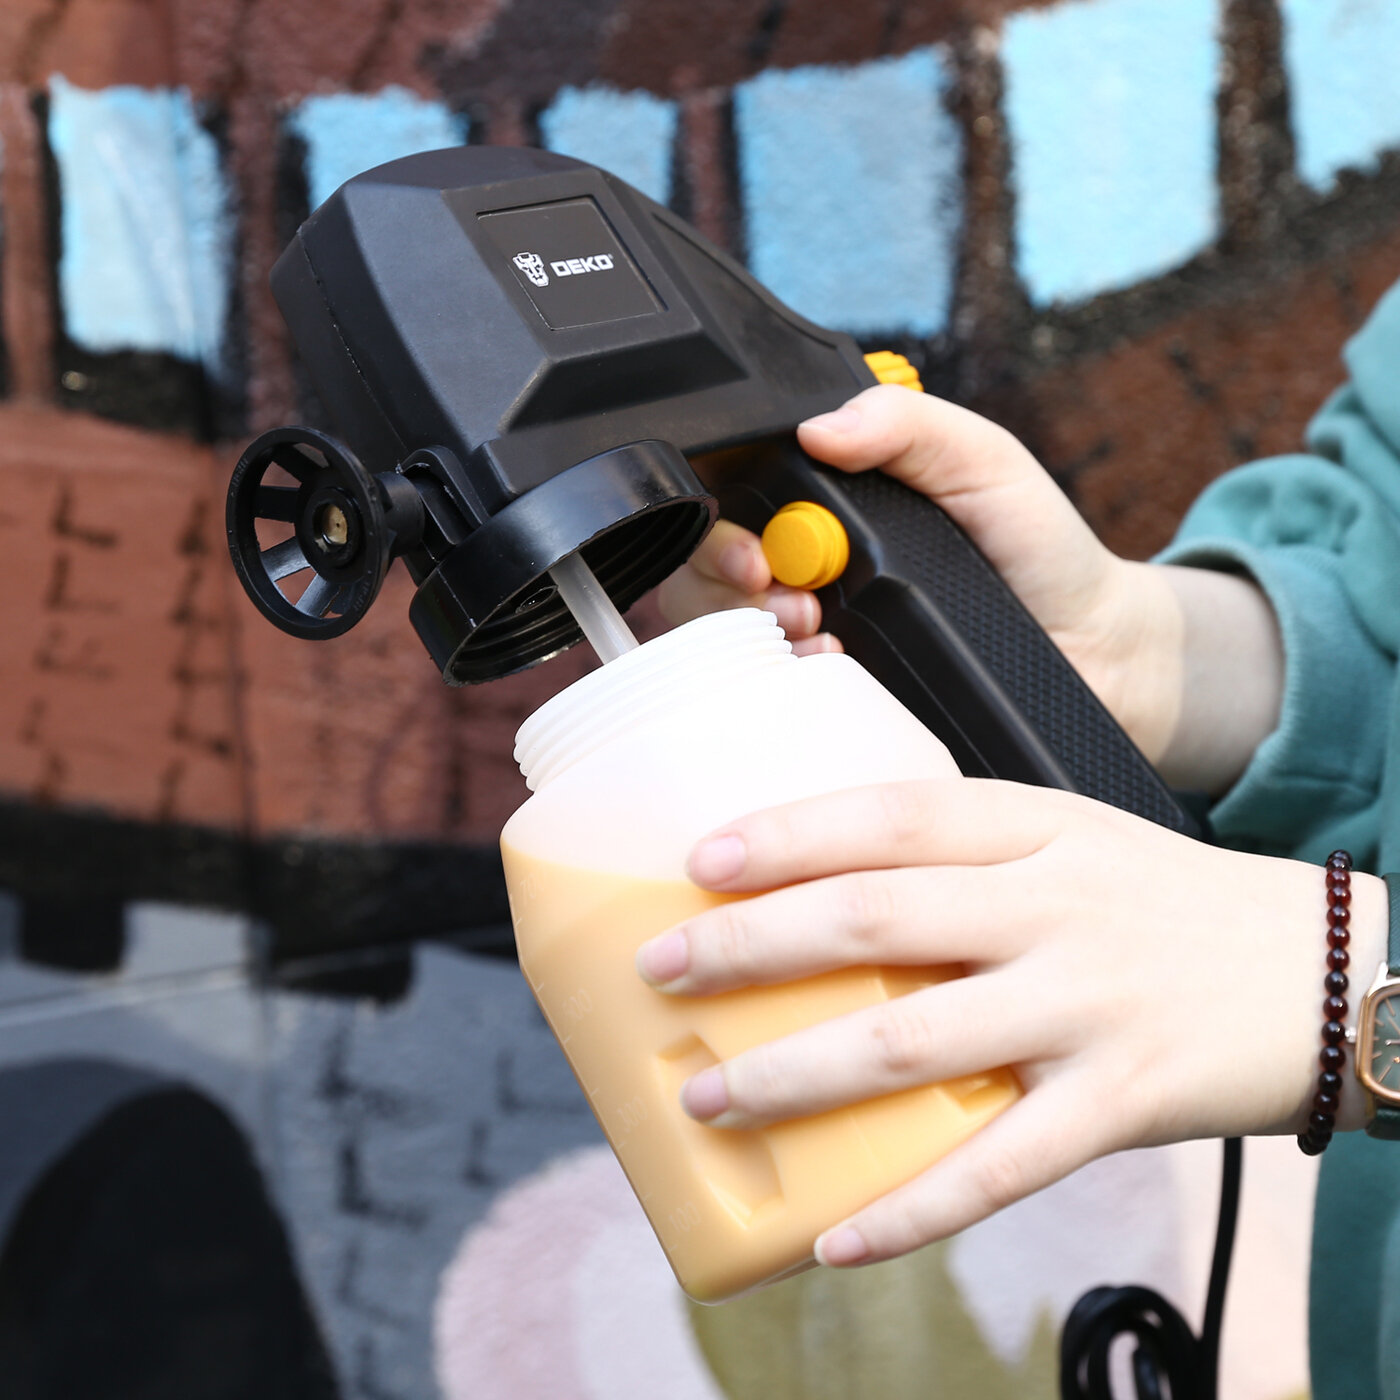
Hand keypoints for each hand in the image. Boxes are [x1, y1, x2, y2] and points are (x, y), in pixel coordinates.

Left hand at [634, 779, 1386, 1267]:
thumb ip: (963, 854)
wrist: (1324, 970)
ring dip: (795, 1076)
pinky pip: (999, 1168)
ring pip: (913, 1045)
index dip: (789, 833)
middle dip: (754, 946)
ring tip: (706, 1097)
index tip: (699, 860)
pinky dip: (911, 1208)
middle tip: (664, 971)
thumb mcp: (1070, 838)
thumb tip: (819, 883)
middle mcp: (1053, 909)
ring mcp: (1085, 1007)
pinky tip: (835, 1239)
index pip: (892, 815)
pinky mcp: (1119, 1103)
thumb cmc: (1160, 901)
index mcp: (1035, 829)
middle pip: (878, 920)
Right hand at [659, 386, 1283, 792]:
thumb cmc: (1043, 551)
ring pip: (729, 652)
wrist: (1104, 655)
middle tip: (789, 601)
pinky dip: (787, 695)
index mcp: (828, 520)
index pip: (730, 515)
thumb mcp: (985, 462)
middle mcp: (809, 585)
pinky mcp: (842, 712)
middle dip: (725, 591)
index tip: (751, 552)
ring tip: (819, 639)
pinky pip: (779, 712)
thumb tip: (821, 425)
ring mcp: (821, 653)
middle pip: (707, 587)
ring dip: (753, 643)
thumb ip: (911, 426)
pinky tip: (833, 680)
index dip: (718, 532)